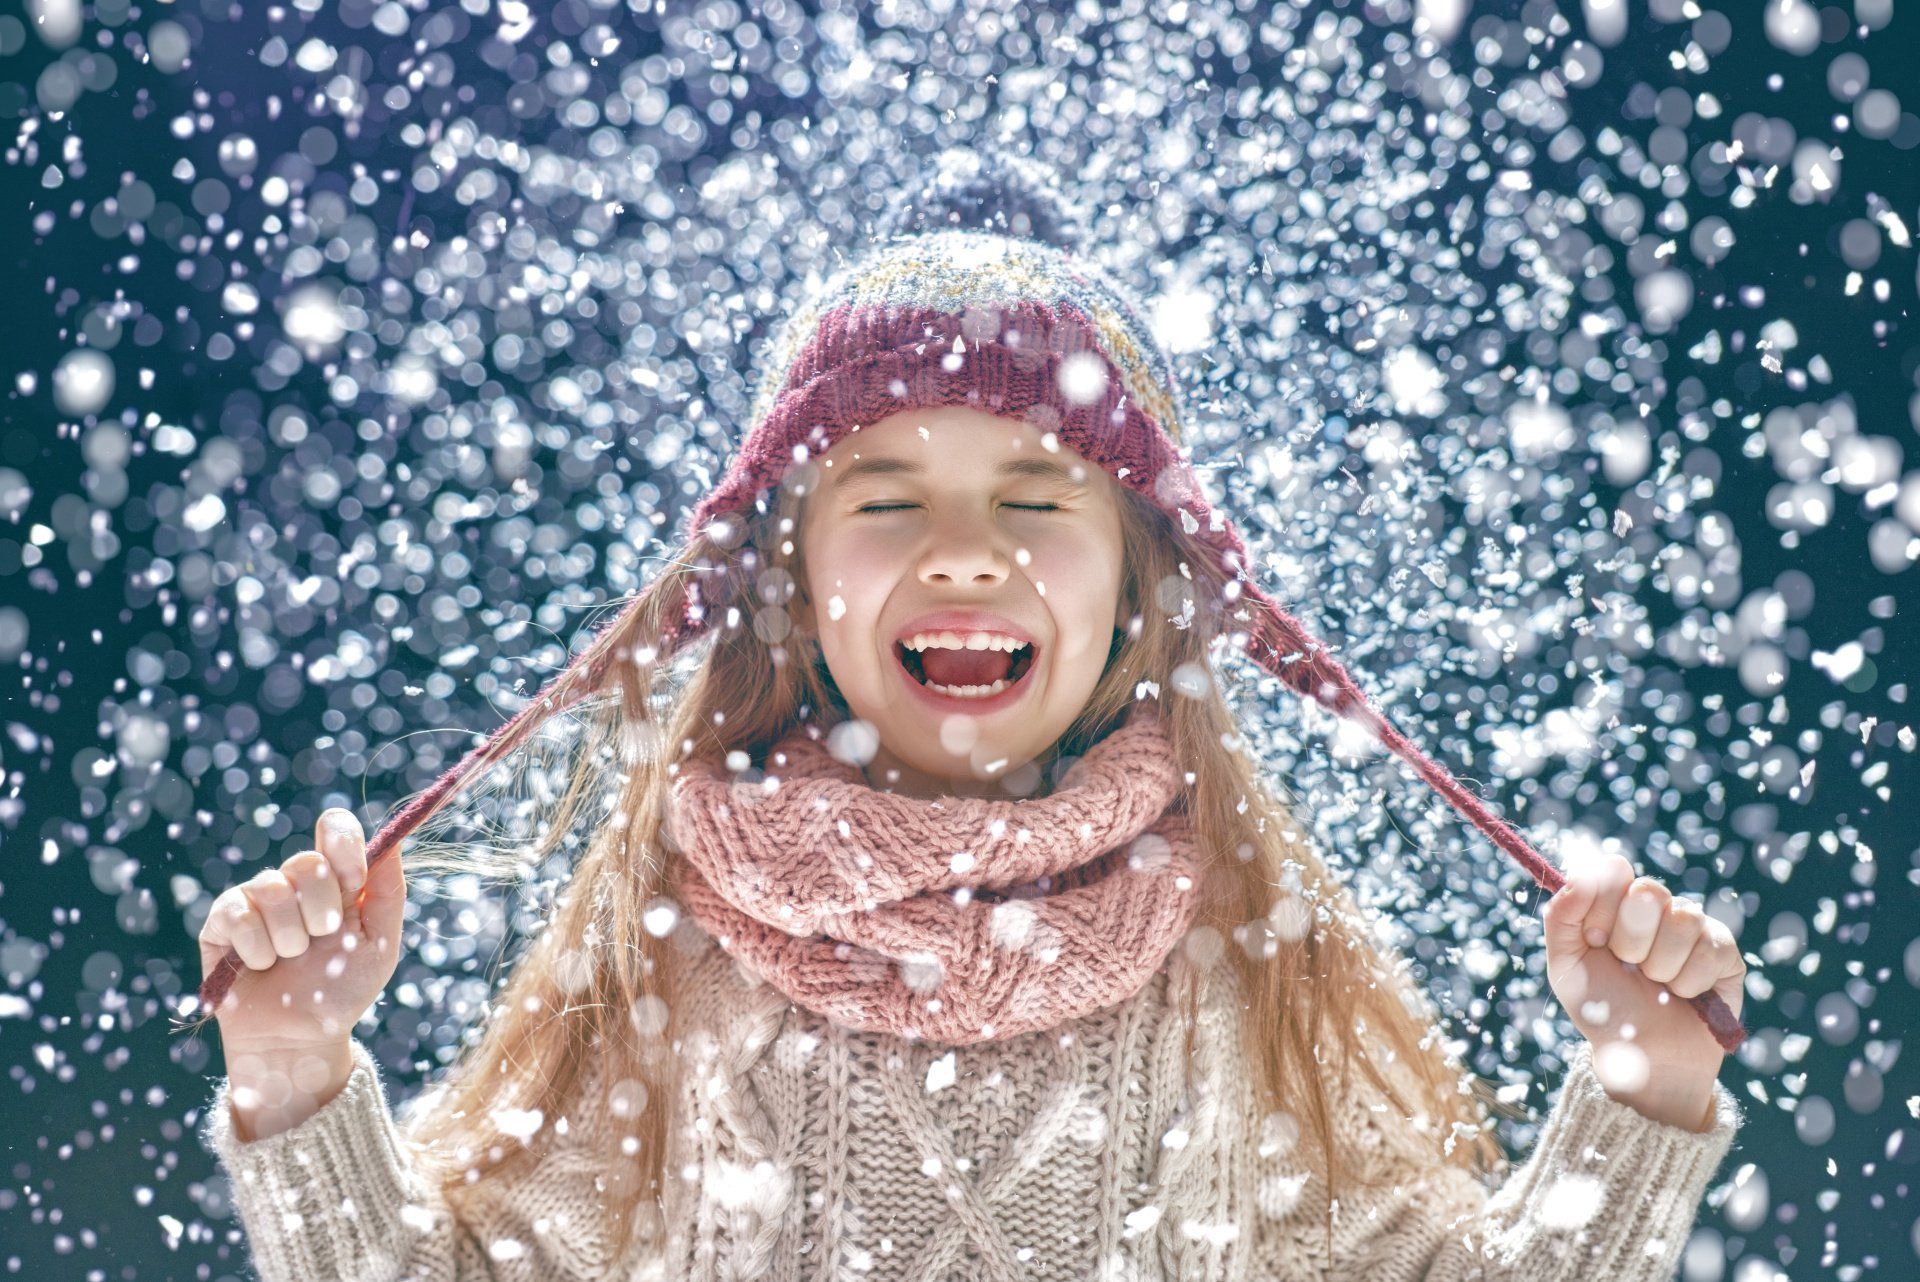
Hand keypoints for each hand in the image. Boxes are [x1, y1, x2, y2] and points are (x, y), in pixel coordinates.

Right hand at [196, 810, 403, 1137]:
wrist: (298, 1039)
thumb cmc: (340, 990)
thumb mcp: (380, 943)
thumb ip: (388, 892)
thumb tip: (393, 842)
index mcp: (336, 880)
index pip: (336, 829)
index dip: (344, 845)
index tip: (354, 879)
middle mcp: (294, 883)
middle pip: (307, 861)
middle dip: (322, 908)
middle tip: (323, 938)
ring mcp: (255, 899)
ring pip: (271, 888)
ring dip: (289, 936)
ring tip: (290, 959)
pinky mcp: (221, 922)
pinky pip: (237, 913)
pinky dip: (257, 947)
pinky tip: (260, 966)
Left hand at [1541, 850, 1744, 1131]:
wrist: (1644, 1057)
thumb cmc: (1603, 1009)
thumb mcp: (1566, 965)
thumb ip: (1561, 917)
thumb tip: (1578, 877)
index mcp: (1615, 903)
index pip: (1614, 870)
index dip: (1602, 905)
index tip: (1595, 940)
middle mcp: (1655, 907)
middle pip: (1647, 891)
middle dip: (1630, 939)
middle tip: (1627, 966)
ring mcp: (1692, 926)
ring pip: (1682, 919)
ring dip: (1660, 965)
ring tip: (1656, 984)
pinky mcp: (1725, 951)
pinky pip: (1711, 948)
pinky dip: (1689, 981)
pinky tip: (1684, 995)